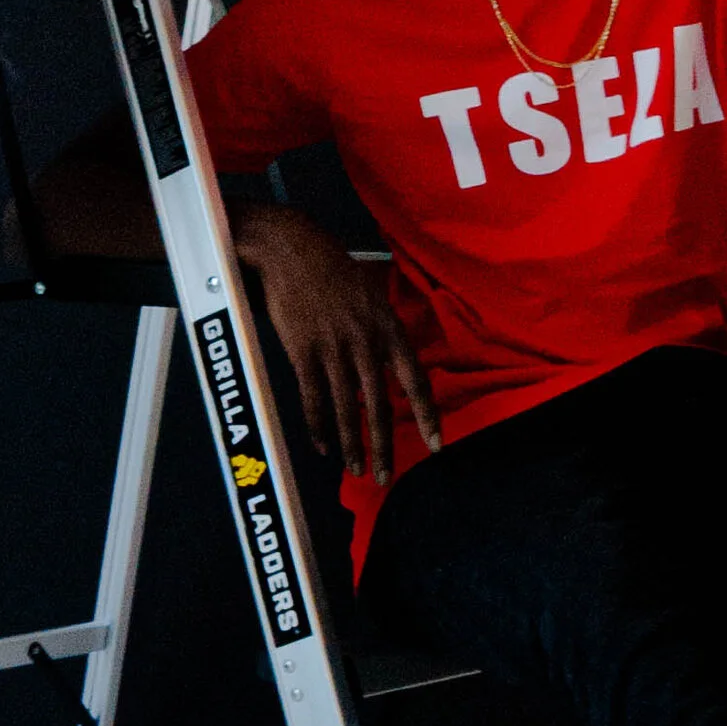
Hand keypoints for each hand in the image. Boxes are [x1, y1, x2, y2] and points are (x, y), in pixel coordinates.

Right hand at [235, 207, 441, 482]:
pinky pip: (313, 398)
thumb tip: (387, 363)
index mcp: (387, 327)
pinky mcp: (302, 351)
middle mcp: (365, 341)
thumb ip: (380, 330)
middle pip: (379, 405)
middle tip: (386, 476)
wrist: (291, 249)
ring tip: (355, 470)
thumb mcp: (370, 294)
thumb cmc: (330, 269)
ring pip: (346, 408)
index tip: (436, 445)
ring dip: (351, 444)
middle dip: (384, 446)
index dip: (426, 415)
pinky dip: (318, 425)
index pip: (415, 381)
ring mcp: (333, 347)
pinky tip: (323, 446)